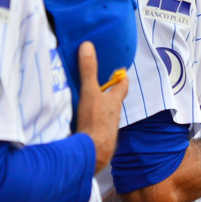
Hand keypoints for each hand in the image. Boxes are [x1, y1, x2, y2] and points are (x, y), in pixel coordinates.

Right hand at [75, 42, 127, 173]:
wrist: (91, 155)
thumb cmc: (95, 122)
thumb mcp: (90, 93)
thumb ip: (88, 71)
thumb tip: (88, 46)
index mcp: (114, 103)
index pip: (122, 87)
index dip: (122, 79)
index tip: (121, 72)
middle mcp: (112, 116)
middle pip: (112, 102)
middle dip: (108, 95)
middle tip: (100, 86)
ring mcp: (104, 130)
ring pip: (103, 117)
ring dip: (97, 111)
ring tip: (85, 104)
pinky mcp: (95, 141)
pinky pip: (92, 130)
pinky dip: (87, 125)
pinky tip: (78, 125)